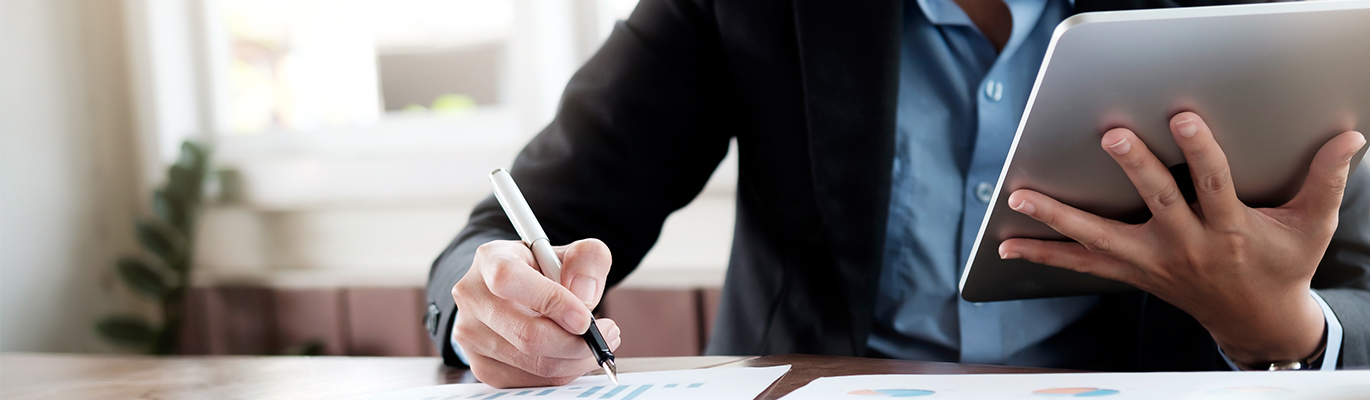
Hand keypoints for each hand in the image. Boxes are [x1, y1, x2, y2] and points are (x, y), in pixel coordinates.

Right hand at [451, 238, 619, 387]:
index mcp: (490, 260)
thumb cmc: (541, 272)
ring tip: (595, 342)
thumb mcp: (569, 253)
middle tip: (606, 334)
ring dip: (576, 359)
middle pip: (527, 334)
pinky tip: (573, 354)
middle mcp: (473, 298)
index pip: (509, 280)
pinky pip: (531, 381)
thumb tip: (584, 295)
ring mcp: (472, 337)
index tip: (585, 318)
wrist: (513, 294)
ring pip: (534, 363)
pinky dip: (562, 372)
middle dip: (576, 342)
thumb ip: (587, 259)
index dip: (550, 301)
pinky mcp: (482, 368)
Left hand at [999, 112, 1365, 364]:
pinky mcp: (1132, 272)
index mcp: (1229, 230)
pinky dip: (1044, 254)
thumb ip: (1324, 181)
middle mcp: (1186, 245)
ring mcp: (1153, 261)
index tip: (1184, 119)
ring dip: (1059, 218)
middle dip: (1135, 169)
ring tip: (1022, 197)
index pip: (1215, 184)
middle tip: (1112, 138)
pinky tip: (1008, 245)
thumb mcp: (1309, 226)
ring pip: (1101, 239)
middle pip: (1157, 202)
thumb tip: (1350, 139)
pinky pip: (1081, 264)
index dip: (1201, 151)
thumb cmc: (1280, 265)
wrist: (1255, 319)